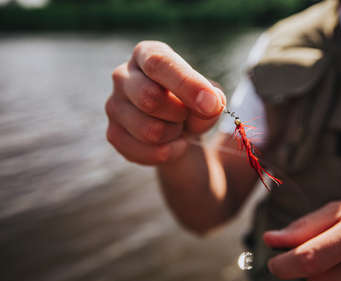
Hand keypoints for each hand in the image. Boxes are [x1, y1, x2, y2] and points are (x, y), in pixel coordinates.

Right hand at [105, 41, 225, 164]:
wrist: (180, 131)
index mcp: (146, 54)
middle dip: (180, 114)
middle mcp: (123, 75)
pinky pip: (145, 152)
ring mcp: (114, 105)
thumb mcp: (209, 97)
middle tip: (186, 115)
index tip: (210, 104)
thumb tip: (210, 104)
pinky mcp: (113, 133)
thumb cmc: (193, 105)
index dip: (186, 84)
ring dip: (174, 135)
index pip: (158, 63)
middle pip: (150, 98)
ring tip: (177, 128)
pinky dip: (168, 153)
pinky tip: (171, 144)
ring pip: (150, 131)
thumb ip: (213, 98)